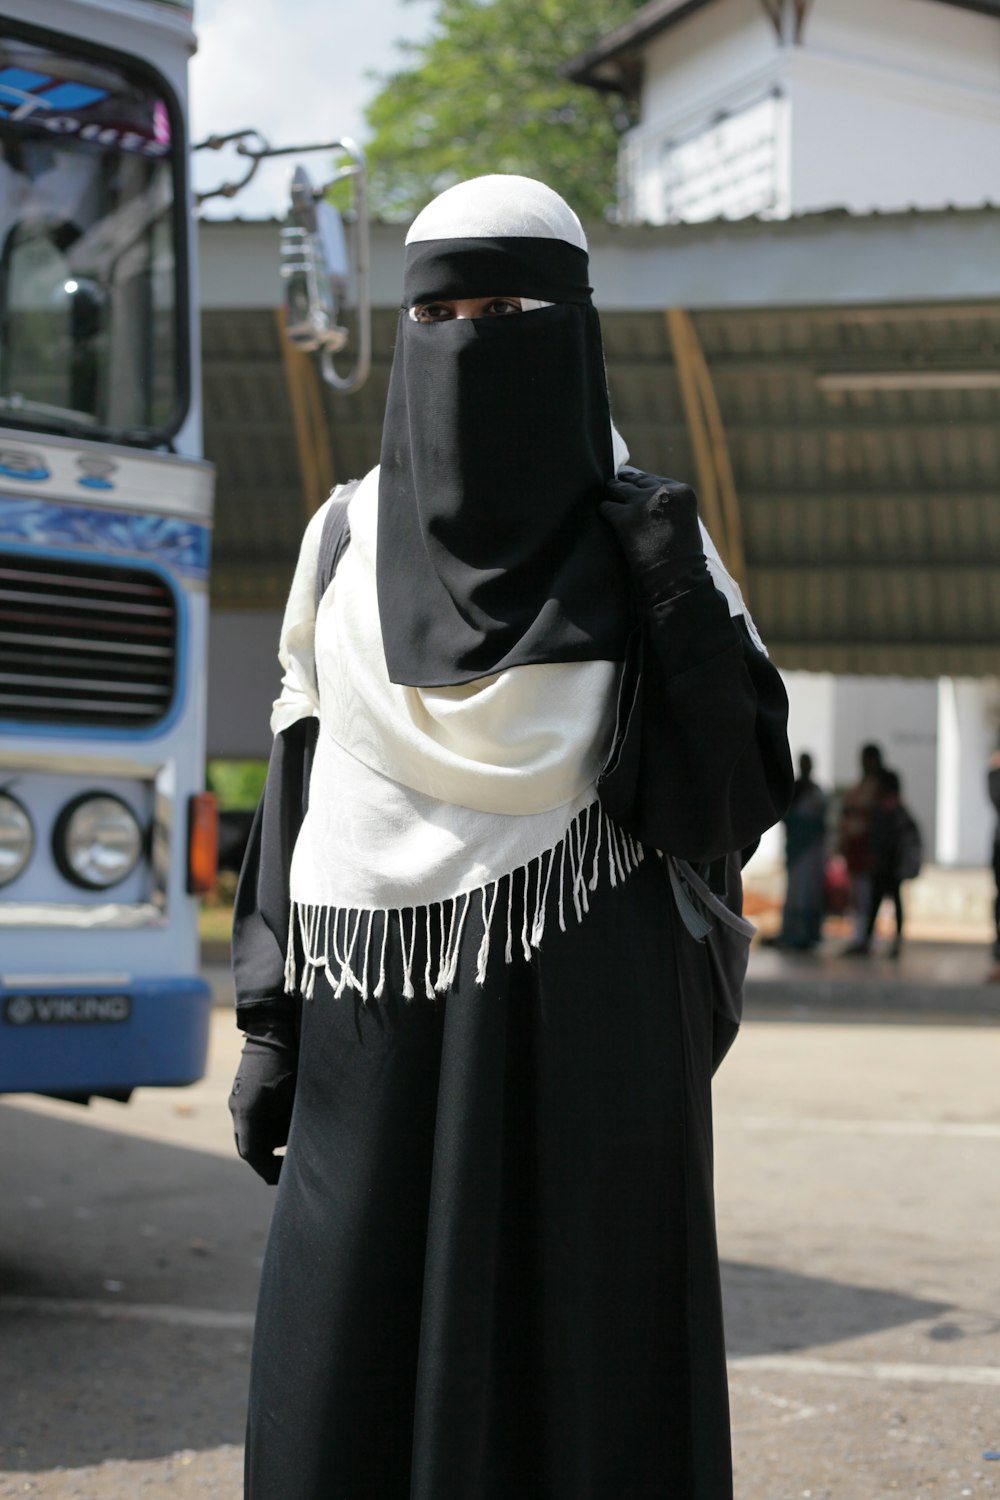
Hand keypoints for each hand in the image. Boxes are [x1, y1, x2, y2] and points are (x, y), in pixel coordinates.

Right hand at [228, 1024, 297, 1184]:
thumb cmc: (286, 1057)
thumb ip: (298, 1117)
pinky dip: (272, 1127)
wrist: (271, 1026)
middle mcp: (239, 1109)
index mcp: (248, 1111)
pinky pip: (255, 1120)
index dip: (270, 1170)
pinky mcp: (246, 1094)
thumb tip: (311, 1144)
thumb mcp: (296, 1089)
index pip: (253, 1154)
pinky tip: (292, 1123)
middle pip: (251, 1147)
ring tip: (299, 1140)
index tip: (288, 1178)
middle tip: (294, 1167)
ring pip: (254, 1135)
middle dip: (271, 1159)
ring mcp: (240, 1101)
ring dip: (273, 1142)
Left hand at [599, 468, 707, 598]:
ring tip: (607, 500)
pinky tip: (603, 517)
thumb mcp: (685, 521)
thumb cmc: (682, 558)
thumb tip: (645, 495)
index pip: (654, 479)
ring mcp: (641, 502)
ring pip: (616, 487)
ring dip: (612, 494)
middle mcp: (662, 491)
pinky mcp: (623, 517)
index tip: (631, 485)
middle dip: (624, 484)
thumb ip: (669, 505)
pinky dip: (603, 510)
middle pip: (634, 479)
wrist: (675, 579)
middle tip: (614, 488)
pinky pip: (606, 506)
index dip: (641, 484)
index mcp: (681, 491)